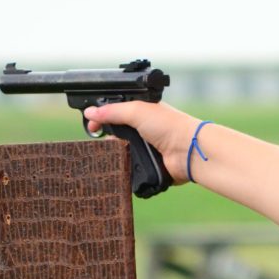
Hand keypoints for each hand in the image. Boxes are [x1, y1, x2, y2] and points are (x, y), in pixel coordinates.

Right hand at [84, 101, 200, 183]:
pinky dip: (124, 166)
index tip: (91, 125)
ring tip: (115, 151)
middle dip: (106, 136)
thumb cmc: (169, 125)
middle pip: (114, 133)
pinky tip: (121, 165)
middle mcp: (142, 128)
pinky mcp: (147, 165)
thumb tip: (91, 112)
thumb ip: (111, 111)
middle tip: (100, 138)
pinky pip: (129, 167)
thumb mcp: (136, 111)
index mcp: (140, 111)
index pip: (114, 111)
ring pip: (120, 151)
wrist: (187, 151)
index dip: (100, 117)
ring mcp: (145, 147)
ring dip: (115, 152)